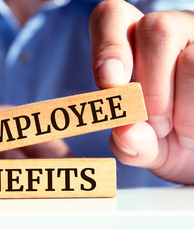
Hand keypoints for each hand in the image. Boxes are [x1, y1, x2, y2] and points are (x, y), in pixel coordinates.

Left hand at [89, 0, 193, 183]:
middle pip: (154, 29)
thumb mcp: (144, 147)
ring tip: (179, 128)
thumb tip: (125, 133)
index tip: (109, 81)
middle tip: (156, 122)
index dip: (108, 44)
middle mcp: (168, 31)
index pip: (111, 16)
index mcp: (130, 43)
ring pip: (192, 57)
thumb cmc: (165, 140)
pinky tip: (193, 126)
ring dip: (181, 107)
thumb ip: (129, 143)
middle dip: (151, 87)